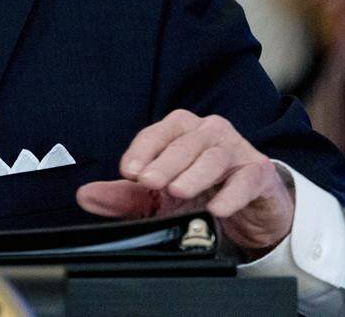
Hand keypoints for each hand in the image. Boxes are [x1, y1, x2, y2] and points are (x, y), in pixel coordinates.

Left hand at [75, 110, 294, 257]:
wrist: (249, 213)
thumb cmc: (200, 195)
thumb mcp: (157, 198)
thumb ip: (123, 196)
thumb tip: (85, 196)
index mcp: (180, 131)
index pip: (157, 133)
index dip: (142, 151)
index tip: (128, 172)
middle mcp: (208, 133)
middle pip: (185, 142)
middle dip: (164, 162)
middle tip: (149, 182)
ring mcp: (236, 151)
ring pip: (214, 156)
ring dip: (194, 175)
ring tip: (177, 191)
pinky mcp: (259, 174)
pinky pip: (246, 179)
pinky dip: (231, 194)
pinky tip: (216, 209)